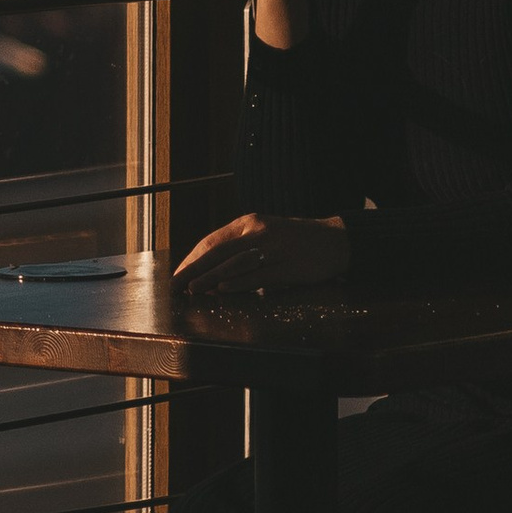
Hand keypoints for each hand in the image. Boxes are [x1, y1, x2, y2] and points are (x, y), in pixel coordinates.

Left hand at [172, 209, 349, 294]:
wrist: (336, 240)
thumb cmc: (297, 241)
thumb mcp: (266, 236)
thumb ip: (241, 249)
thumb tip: (211, 271)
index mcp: (249, 223)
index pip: (212, 241)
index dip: (192, 259)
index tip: (177, 275)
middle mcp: (258, 231)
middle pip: (218, 251)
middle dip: (193, 269)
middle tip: (175, 285)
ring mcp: (274, 247)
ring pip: (235, 262)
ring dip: (211, 277)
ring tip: (192, 289)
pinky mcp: (290, 265)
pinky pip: (259, 274)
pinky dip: (239, 282)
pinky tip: (223, 289)